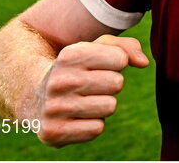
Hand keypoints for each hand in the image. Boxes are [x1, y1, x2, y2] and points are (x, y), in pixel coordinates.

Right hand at [34, 35, 148, 147]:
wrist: (35, 96)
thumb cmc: (76, 69)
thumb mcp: (95, 48)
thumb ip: (125, 47)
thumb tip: (143, 63)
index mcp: (70, 55)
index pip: (120, 59)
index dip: (116, 63)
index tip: (98, 66)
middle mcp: (59, 81)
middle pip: (117, 84)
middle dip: (109, 84)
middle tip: (90, 85)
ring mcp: (54, 108)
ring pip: (109, 107)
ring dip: (102, 105)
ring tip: (83, 100)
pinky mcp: (53, 133)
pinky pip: (97, 129)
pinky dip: (92, 124)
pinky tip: (76, 116)